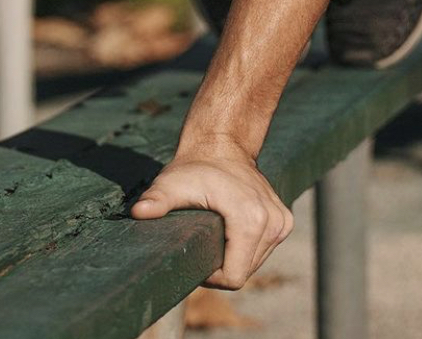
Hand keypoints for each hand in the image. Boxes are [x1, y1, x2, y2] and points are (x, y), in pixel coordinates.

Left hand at [130, 139, 291, 289]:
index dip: (212, 277)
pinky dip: (247, 246)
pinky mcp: (284, 220)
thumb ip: (156, 201)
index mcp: (250, 219)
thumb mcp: (171, 184)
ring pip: (254, 262)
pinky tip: (233, 227)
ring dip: (235, 255)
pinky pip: (263, 250)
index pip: (234, 277)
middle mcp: (271, 222)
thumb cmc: (193, 167)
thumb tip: (138, 213)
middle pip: (244, 271)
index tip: (198, 256)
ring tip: (218, 232)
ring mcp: (281, 221)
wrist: (221, 143)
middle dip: (222, 265)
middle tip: (204, 240)